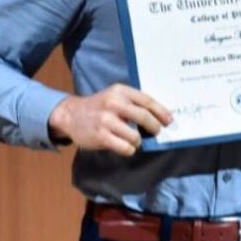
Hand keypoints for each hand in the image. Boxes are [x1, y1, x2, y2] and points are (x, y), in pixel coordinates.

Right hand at [49, 84, 171, 154]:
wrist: (71, 115)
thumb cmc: (99, 107)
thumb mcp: (115, 97)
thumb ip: (133, 103)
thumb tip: (159, 117)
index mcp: (120, 91)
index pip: (147, 100)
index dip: (161, 112)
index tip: (169, 120)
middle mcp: (113, 103)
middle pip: (144, 117)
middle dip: (154, 127)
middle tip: (157, 132)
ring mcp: (106, 120)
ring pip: (136, 136)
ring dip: (138, 141)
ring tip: (133, 140)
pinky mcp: (101, 136)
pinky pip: (125, 147)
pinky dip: (129, 149)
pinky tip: (124, 146)